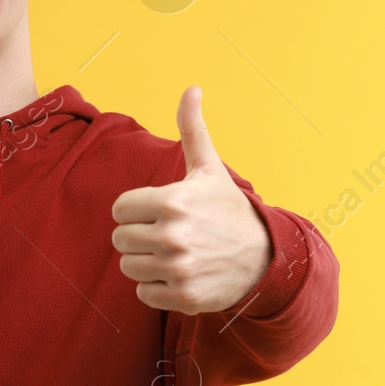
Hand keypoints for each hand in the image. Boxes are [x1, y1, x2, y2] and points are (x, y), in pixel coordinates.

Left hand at [110, 86, 273, 313]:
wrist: (265, 258)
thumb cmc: (228, 209)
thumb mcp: (209, 168)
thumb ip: (192, 129)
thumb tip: (191, 88)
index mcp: (172, 201)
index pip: (119, 209)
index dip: (135, 210)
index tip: (158, 211)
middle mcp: (173, 236)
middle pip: (120, 239)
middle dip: (139, 235)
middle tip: (166, 233)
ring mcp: (179, 269)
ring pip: (128, 267)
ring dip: (146, 262)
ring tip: (174, 253)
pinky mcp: (183, 297)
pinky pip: (143, 293)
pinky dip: (157, 287)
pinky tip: (180, 274)